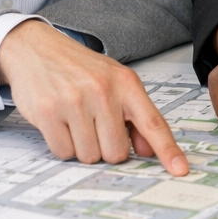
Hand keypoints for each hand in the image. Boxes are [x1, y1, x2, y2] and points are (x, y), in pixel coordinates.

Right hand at [0, 19, 188, 175]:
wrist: (37, 48)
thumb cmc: (80, 68)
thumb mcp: (115, 82)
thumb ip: (134, 115)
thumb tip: (148, 150)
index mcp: (126, 83)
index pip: (153, 122)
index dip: (168, 150)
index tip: (180, 170)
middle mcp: (103, 91)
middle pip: (117, 152)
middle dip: (106, 147)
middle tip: (95, 125)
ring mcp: (75, 101)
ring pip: (89, 156)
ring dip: (83, 147)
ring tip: (75, 120)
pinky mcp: (48, 112)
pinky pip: (63, 152)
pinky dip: (62, 145)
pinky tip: (60, 123)